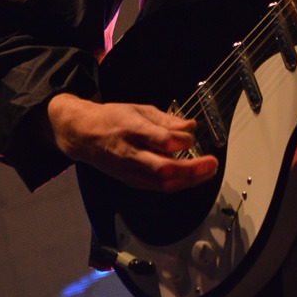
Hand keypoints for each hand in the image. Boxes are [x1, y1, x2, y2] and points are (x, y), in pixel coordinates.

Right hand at [47, 94, 218, 191]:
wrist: (83, 136)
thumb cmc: (113, 118)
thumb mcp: (139, 109)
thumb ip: (166, 120)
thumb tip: (191, 126)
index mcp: (132, 130)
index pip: (161, 140)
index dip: (181, 140)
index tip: (191, 135)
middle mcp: (131, 153)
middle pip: (163, 168)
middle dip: (192, 169)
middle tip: (212, 163)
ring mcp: (130, 171)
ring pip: (163, 183)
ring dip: (190, 180)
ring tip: (209, 171)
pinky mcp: (132, 181)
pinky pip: (158, 186)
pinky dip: (178, 183)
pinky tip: (193, 177)